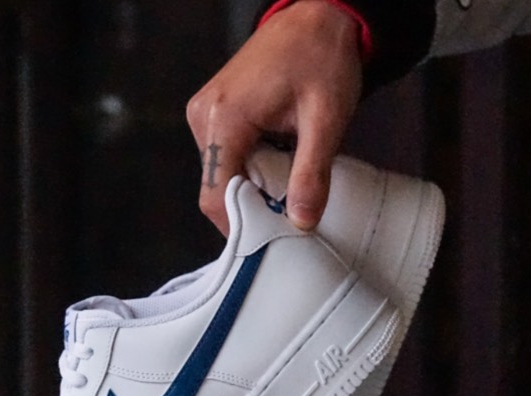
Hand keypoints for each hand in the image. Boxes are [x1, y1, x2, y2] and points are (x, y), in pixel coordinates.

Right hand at [186, 0, 362, 234]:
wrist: (317, 17)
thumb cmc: (322, 57)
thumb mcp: (326, 120)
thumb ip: (311, 175)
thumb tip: (301, 222)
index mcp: (224, 118)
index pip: (216, 197)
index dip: (241, 226)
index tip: (272, 237)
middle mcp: (204, 118)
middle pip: (218, 190)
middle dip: (253, 206)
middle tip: (290, 206)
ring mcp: (205, 116)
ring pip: (223, 178)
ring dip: (254, 188)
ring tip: (289, 176)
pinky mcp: (213, 115)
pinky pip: (227, 160)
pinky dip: (252, 170)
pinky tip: (278, 160)